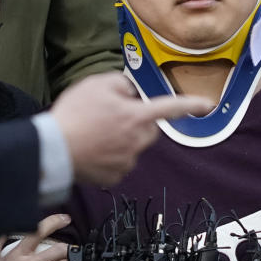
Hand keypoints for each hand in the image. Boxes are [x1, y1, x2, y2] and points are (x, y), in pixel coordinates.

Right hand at [49, 73, 212, 185]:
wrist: (52, 151)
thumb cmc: (74, 115)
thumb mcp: (96, 84)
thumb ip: (121, 84)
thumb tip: (131, 94)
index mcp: (137, 117)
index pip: (171, 107)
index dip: (191, 104)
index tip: (208, 105)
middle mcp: (137, 142)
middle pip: (149, 129)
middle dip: (137, 123)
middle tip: (111, 117)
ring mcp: (127, 162)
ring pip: (132, 147)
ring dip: (120, 140)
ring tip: (93, 134)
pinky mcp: (114, 177)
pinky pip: (118, 164)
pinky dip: (108, 157)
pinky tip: (90, 150)